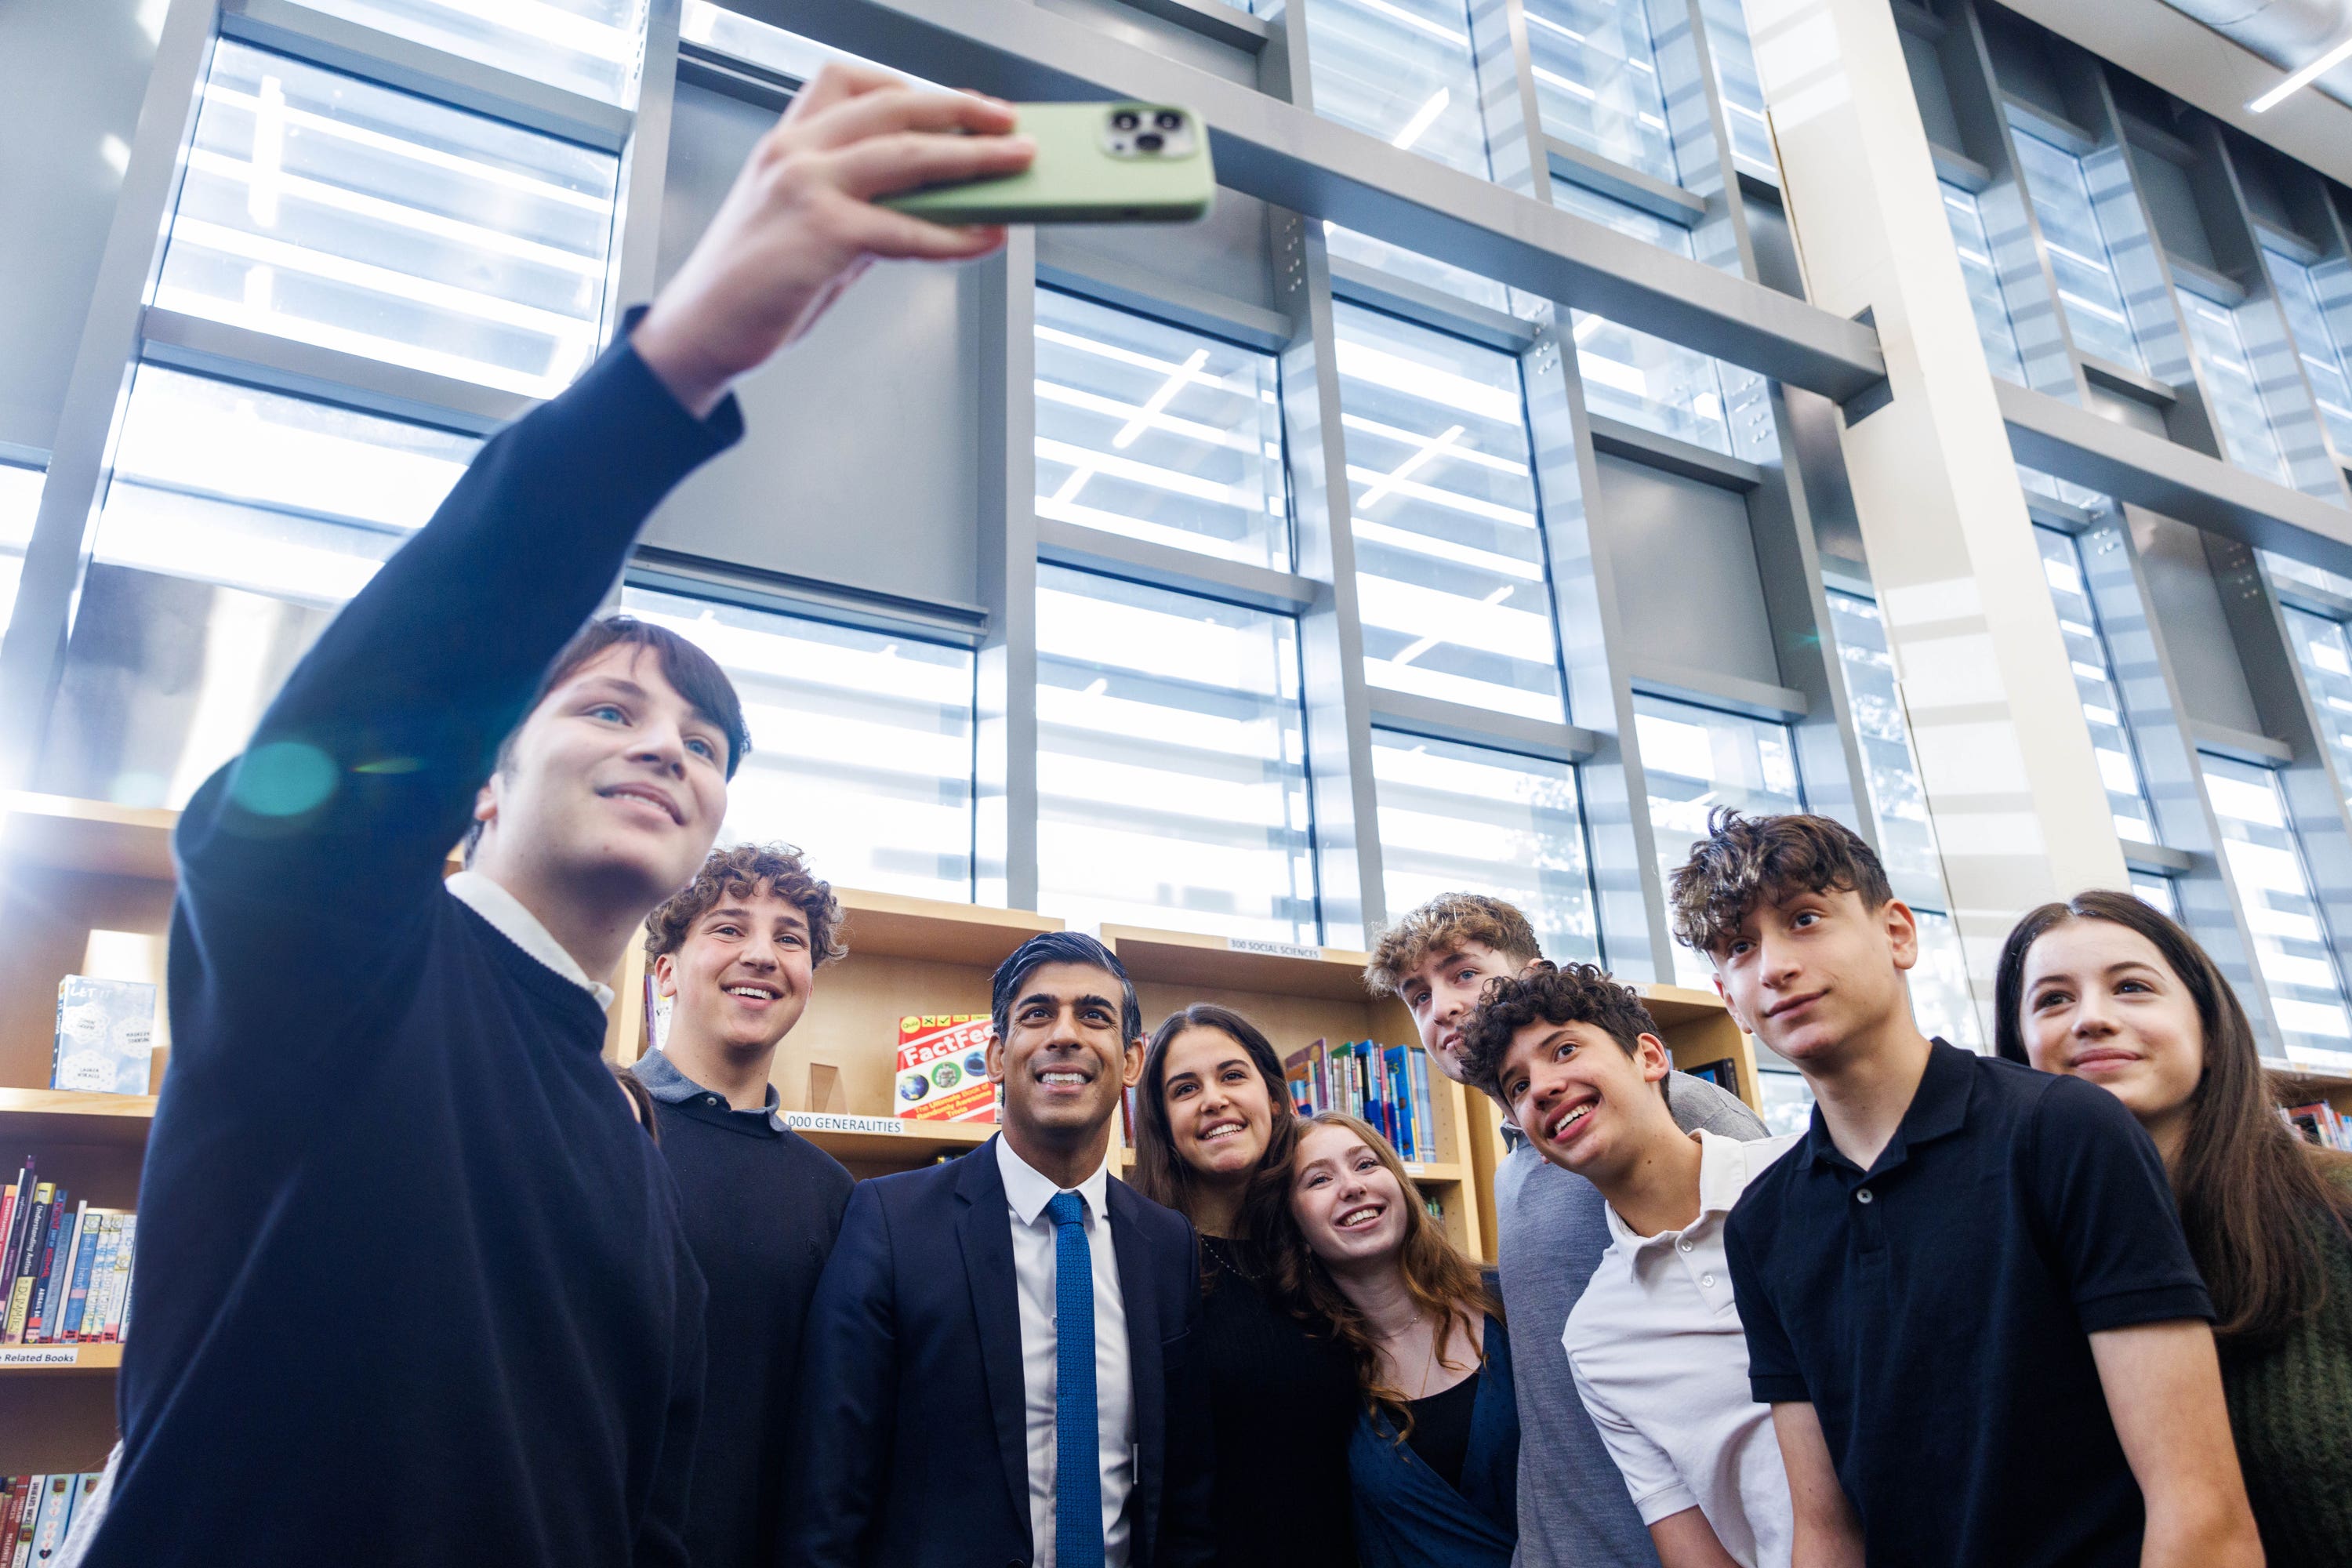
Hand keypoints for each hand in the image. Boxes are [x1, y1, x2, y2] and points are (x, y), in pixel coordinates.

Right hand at [631, 64, 1034, 417]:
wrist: (698, 332)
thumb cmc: (750, 284)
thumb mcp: (803, 224)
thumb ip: (860, 204)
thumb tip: (929, 205)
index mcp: (786, 142)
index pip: (849, 82)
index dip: (910, 88)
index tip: (955, 103)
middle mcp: (794, 151)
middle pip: (893, 107)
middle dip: (961, 110)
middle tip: (1007, 122)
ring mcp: (806, 186)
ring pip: (908, 156)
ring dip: (974, 159)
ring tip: (1016, 164)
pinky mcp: (823, 232)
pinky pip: (906, 228)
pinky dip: (954, 235)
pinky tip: (983, 239)